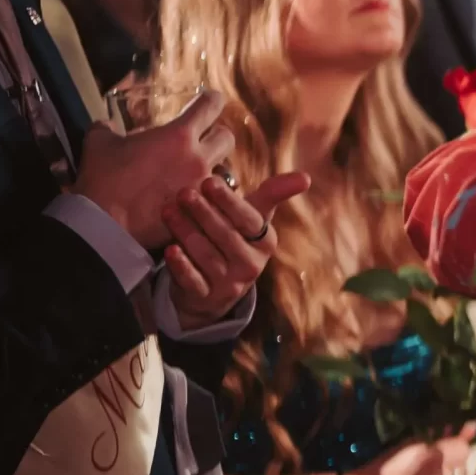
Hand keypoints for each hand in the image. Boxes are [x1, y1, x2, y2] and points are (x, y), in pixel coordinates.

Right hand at [70, 88, 232, 249]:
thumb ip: (107, 127)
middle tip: (199, 140)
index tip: (208, 100)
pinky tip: (184, 196)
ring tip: (187, 172)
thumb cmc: (104, 179)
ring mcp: (202, 186)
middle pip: (226, 138)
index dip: (211, 100)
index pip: (210, 105)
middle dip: (216, 135)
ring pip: (223, 170)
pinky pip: (212, 198)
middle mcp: (199, 158)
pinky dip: (203, 194)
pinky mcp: (201, 211)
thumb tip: (108, 125)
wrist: (106, 225)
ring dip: (209, 167)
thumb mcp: (99, 143)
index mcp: (179, 135)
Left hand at [163, 170, 312, 329]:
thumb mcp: (253, 220)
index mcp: (265, 242)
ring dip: (186, 232)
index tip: (209, 182)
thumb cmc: (234, 241)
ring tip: (168, 211)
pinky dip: (182, 266)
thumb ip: (272, 195)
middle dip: (204, 213)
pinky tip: (170, 250)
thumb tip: (306, 177)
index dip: (229, 202)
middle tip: (184, 193)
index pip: (249, 220)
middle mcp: (251, 264)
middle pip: (226, 236)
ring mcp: (229, 283)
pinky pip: (193, 281)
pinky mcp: (206, 297)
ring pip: (206, 256)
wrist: (215, 290)